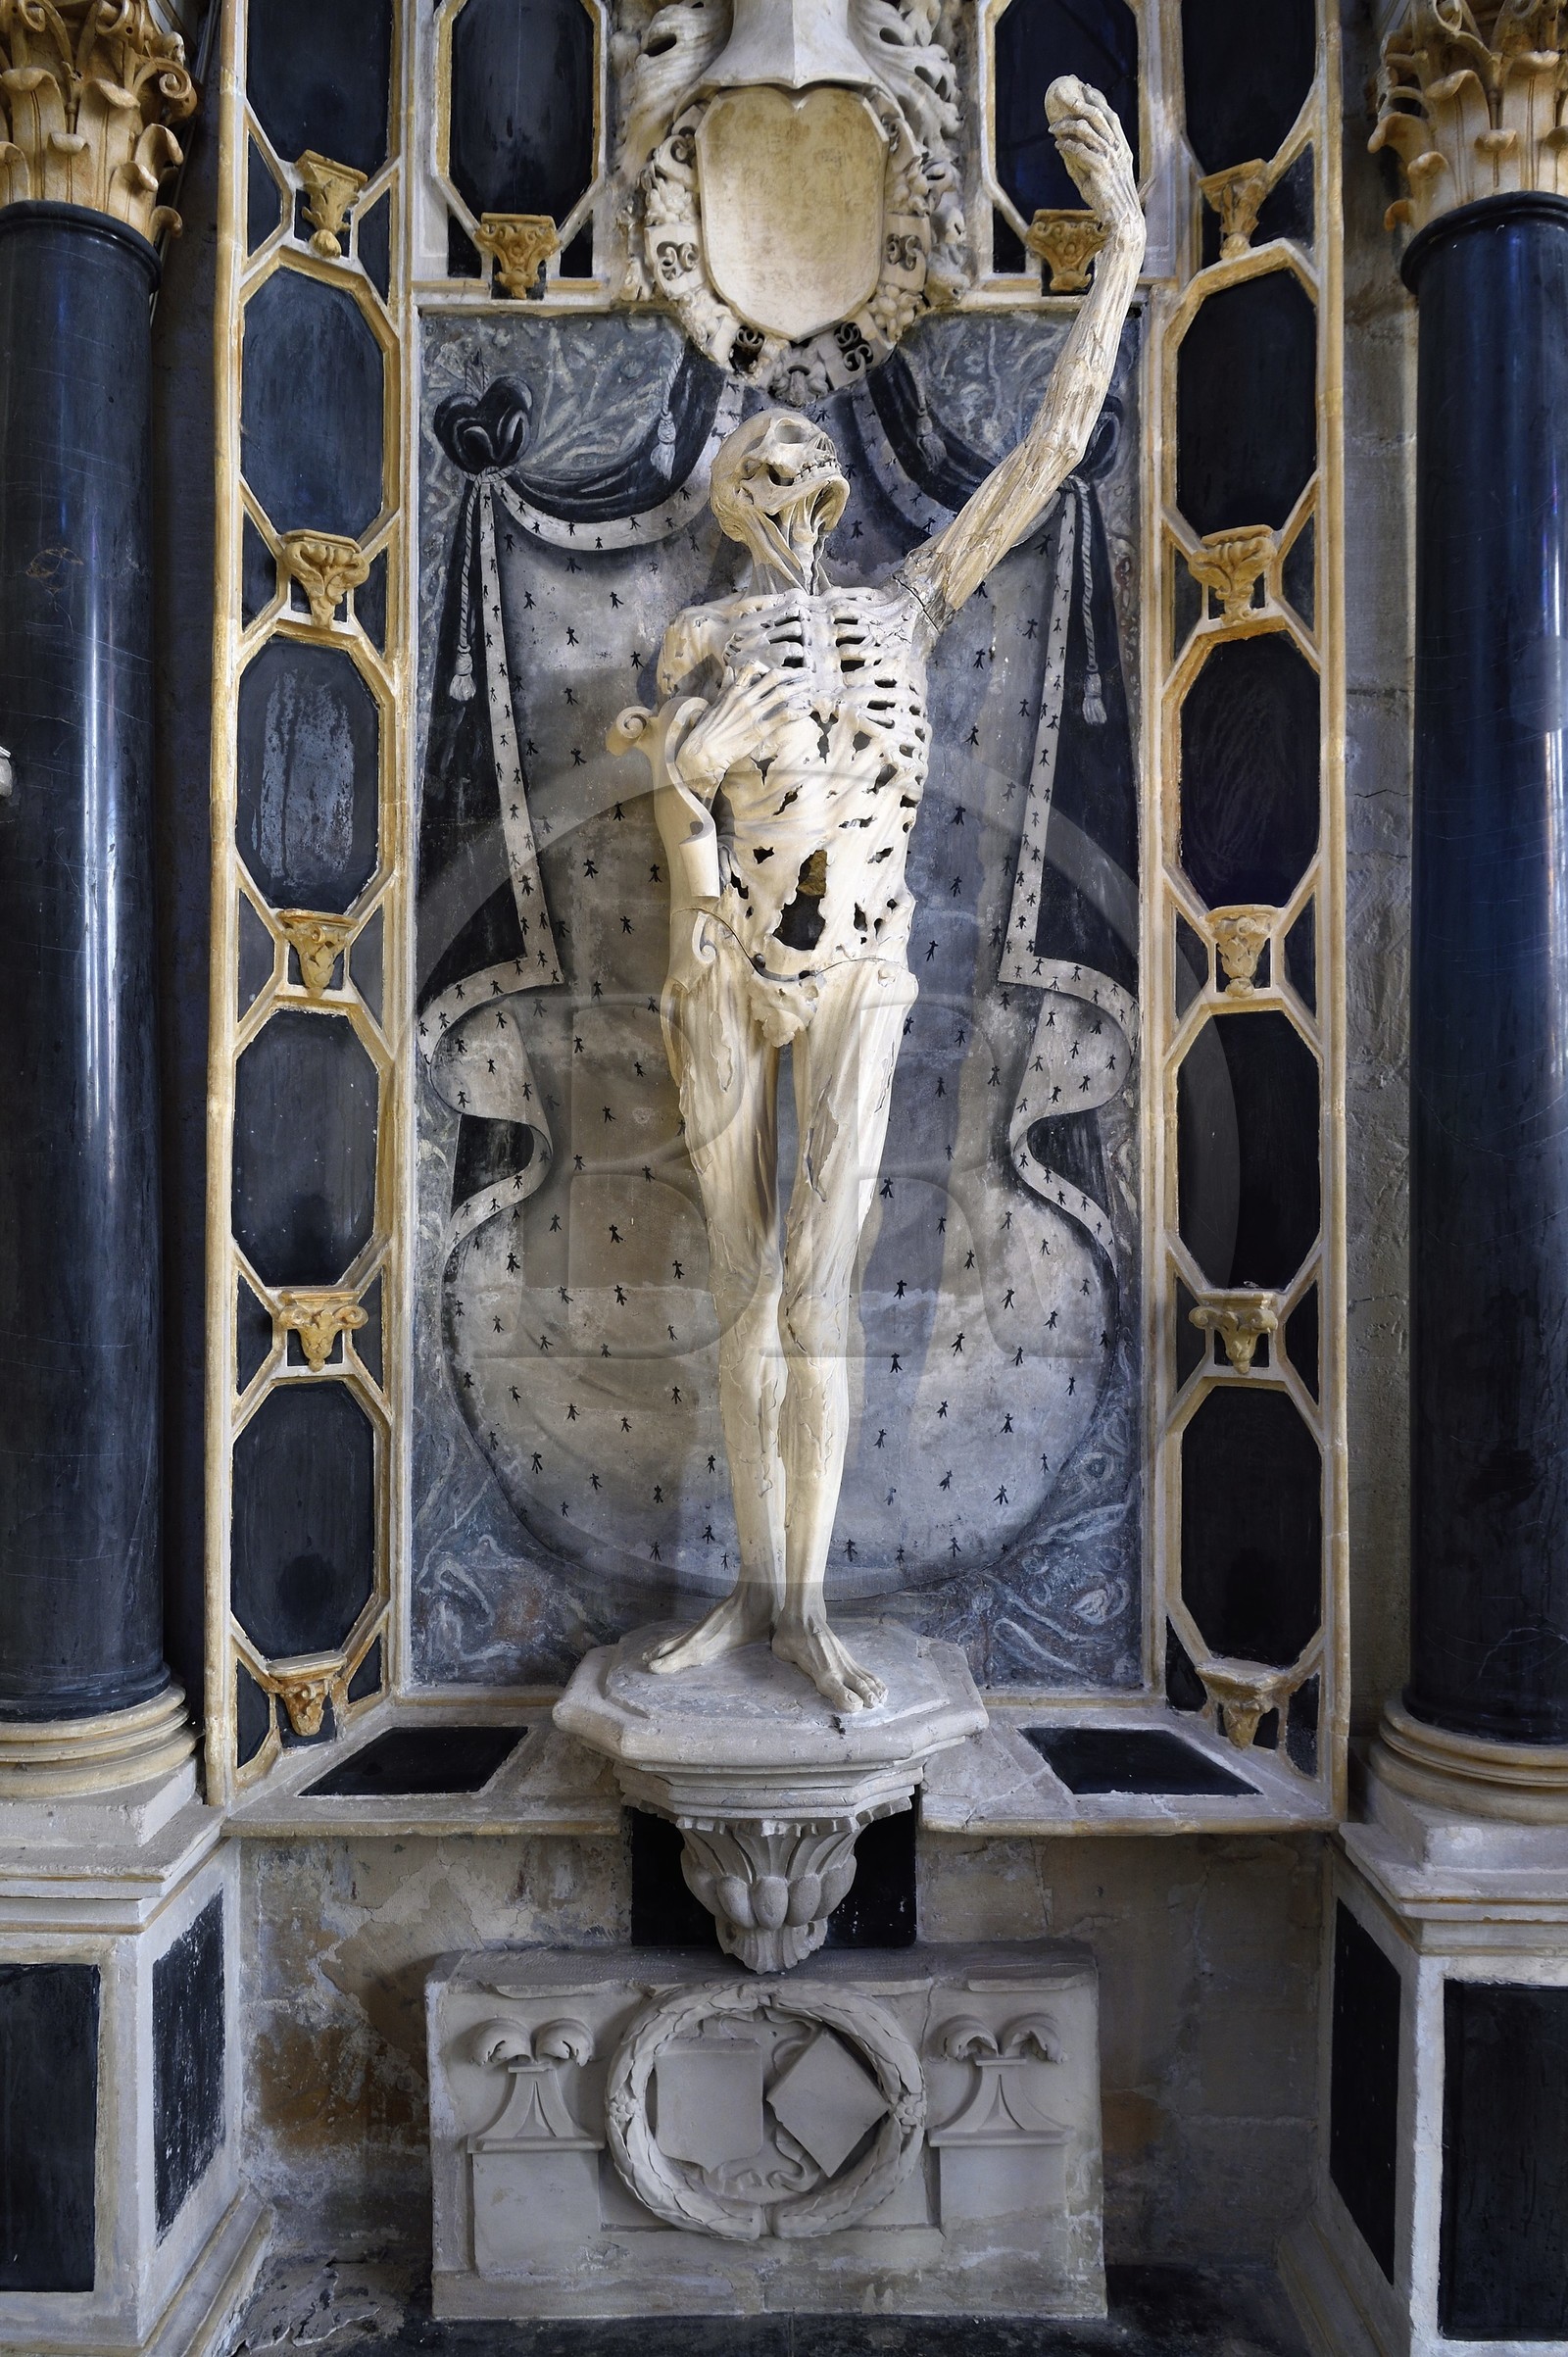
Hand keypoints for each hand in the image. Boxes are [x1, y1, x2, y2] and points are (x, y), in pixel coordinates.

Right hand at [674, 661, 801, 794]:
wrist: (704, 750)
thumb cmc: (708, 729)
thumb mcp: (716, 702)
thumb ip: (726, 685)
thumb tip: (730, 669)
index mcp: (735, 691)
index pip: (754, 668)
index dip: (771, 667)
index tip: (784, 669)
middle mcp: (745, 698)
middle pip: (774, 678)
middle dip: (793, 674)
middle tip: (806, 674)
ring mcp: (753, 713)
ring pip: (782, 694)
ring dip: (799, 689)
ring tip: (810, 687)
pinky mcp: (759, 729)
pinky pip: (784, 715)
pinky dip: (798, 711)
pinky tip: (807, 709)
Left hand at [1046, 77, 1142, 243]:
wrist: (1122, 217)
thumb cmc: (1109, 200)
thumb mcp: (1099, 175)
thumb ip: (1086, 160)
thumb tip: (1065, 149)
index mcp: (1122, 147)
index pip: (1111, 115)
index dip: (1098, 98)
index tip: (1086, 88)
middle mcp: (1118, 148)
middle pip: (1098, 115)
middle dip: (1079, 102)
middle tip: (1064, 97)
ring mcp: (1110, 157)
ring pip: (1086, 129)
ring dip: (1066, 125)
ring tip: (1052, 128)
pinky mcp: (1099, 168)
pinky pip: (1079, 149)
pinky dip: (1066, 145)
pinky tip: (1057, 145)